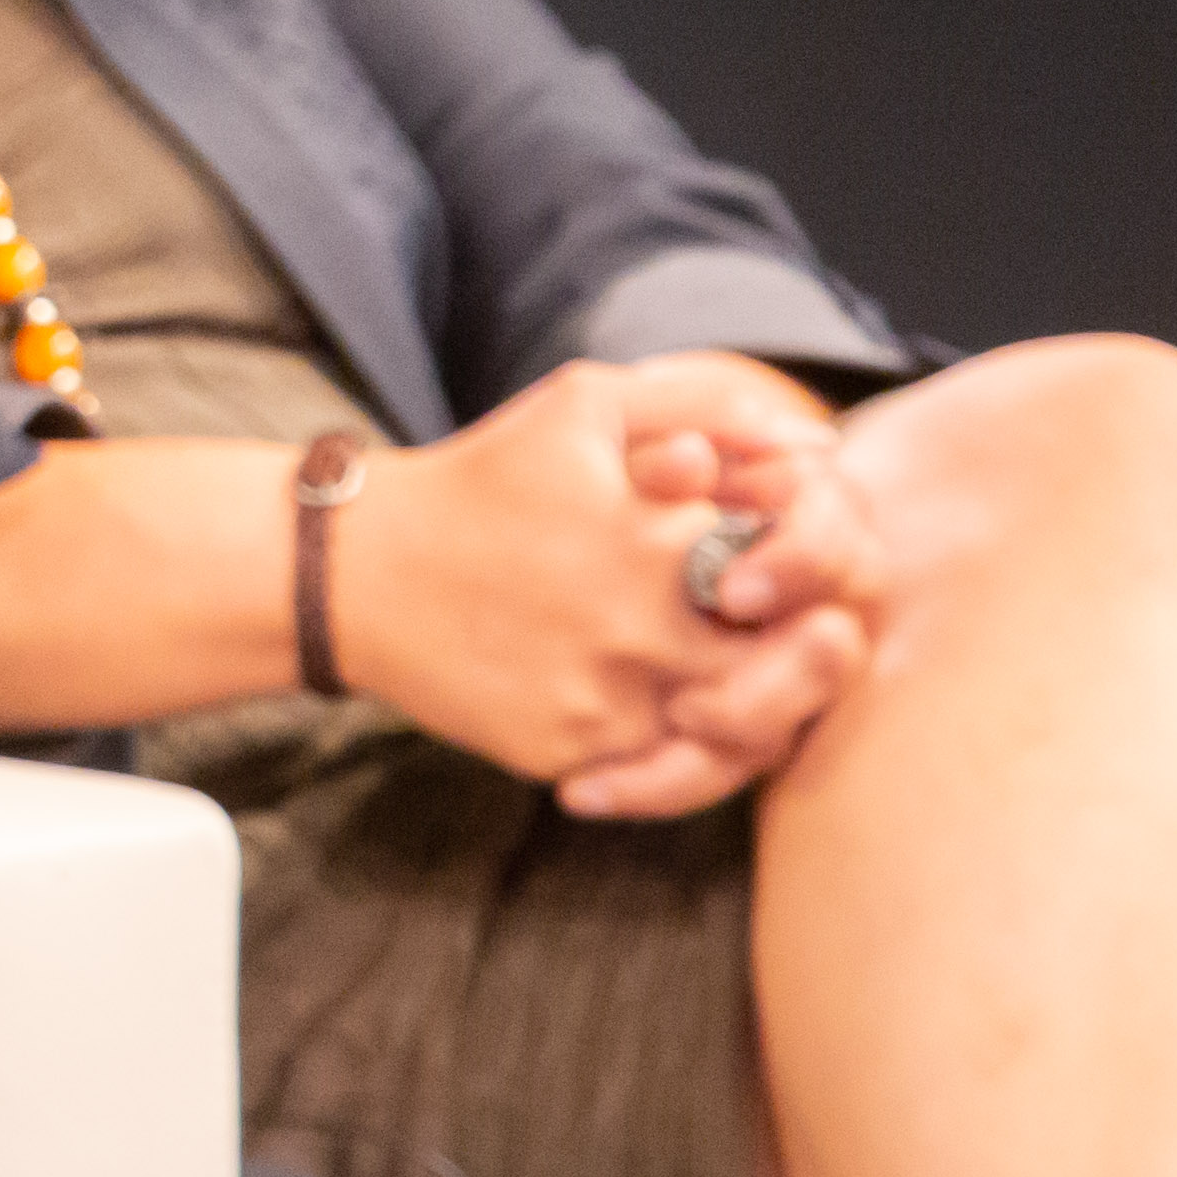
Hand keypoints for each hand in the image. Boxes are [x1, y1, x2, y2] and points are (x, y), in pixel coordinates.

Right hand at [326, 362, 864, 819]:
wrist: (359, 572)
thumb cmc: (482, 478)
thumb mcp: (587, 406)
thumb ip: (710, 406)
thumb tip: (816, 447)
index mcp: (668, 538)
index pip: (809, 576)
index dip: (811, 575)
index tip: (775, 569)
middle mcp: (649, 627)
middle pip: (786, 668)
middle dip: (790, 654)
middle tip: (758, 634)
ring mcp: (610, 698)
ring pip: (734, 734)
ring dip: (737, 709)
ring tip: (699, 674)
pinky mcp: (570, 752)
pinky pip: (657, 771)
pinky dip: (663, 748)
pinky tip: (627, 699)